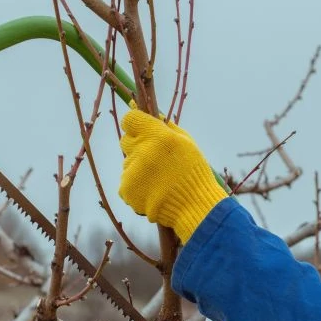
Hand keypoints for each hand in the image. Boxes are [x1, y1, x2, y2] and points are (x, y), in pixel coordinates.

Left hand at [118, 105, 227, 242]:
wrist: (195, 208)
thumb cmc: (194, 173)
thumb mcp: (186, 143)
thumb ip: (166, 126)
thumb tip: (152, 113)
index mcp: (158, 136)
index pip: (130, 119)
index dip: (136, 125)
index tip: (144, 132)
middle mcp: (142, 151)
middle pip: (126, 141)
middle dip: (138, 147)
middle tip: (155, 160)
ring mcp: (132, 171)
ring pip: (127, 163)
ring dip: (138, 169)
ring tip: (159, 181)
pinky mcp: (126, 190)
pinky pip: (125, 183)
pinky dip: (136, 187)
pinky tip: (153, 192)